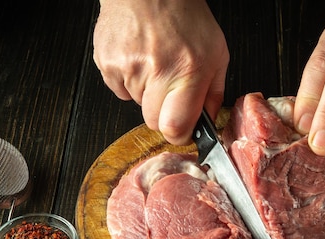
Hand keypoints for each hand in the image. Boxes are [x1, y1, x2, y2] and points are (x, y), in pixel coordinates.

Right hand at [93, 0, 228, 144]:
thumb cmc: (185, 19)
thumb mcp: (216, 54)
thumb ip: (214, 93)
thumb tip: (207, 124)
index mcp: (187, 71)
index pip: (175, 127)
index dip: (180, 134)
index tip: (184, 129)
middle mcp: (156, 70)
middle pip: (153, 123)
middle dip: (164, 114)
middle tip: (171, 90)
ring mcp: (128, 67)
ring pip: (137, 106)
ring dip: (147, 93)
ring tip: (155, 65)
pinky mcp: (107, 63)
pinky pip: (120, 91)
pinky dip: (130, 82)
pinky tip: (139, 60)